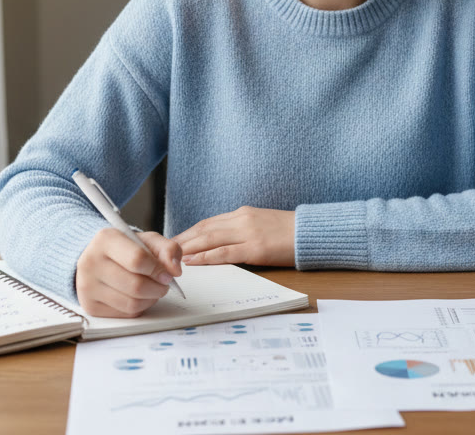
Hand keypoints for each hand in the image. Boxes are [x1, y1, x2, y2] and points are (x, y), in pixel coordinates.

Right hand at [74, 227, 182, 317]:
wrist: (100, 258)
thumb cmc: (127, 249)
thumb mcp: (148, 241)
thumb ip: (168, 249)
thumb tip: (175, 270)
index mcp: (105, 239)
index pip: (138, 259)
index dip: (158, 270)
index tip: (167, 274)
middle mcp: (90, 262)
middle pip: (136, 286)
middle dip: (158, 288)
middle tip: (163, 284)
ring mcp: (87, 286)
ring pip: (131, 303)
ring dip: (150, 299)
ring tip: (152, 289)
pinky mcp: (90, 305)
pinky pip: (125, 314)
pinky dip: (139, 307)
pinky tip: (138, 297)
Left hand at [172, 206, 295, 266]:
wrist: (312, 233)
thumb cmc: (289, 231)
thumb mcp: (261, 224)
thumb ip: (242, 229)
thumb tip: (222, 240)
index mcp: (242, 213)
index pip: (208, 222)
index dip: (188, 232)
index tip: (173, 240)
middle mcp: (241, 219)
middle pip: (203, 229)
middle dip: (182, 240)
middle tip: (163, 250)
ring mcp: (248, 233)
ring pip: (209, 239)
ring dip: (188, 248)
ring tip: (171, 256)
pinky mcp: (255, 248)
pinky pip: (225, 253)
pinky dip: (206, 257)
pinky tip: (193, 262)